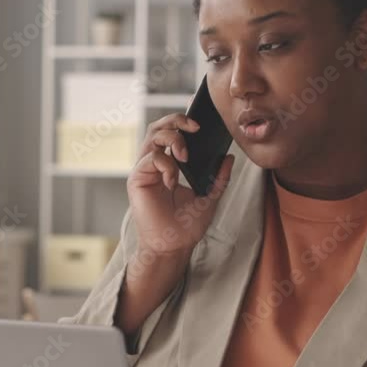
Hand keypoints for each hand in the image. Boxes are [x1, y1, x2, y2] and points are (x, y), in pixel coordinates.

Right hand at [128, 113, 233, 257]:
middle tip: (195, 127)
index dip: (183, 122)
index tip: (202, 124)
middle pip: (159, 127)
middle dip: (176, 120)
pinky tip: (173, 182)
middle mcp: (155, 163)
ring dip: (173, 139)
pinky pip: (151, 159)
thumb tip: (229, 157)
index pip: (172, 132)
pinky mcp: (137, 179)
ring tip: (185, 156)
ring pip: (153, 136)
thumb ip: (219, 177)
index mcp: (170, 164)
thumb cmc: (187, 225)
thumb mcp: (210, 196)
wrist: (174, 246)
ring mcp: (145, 170)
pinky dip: (167, 166)